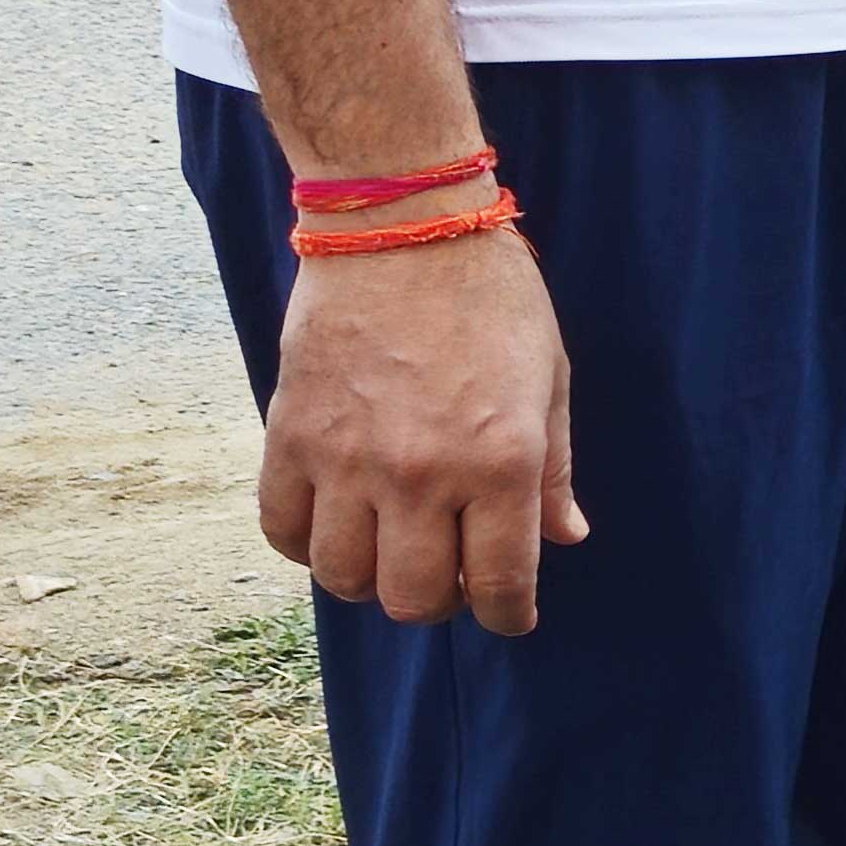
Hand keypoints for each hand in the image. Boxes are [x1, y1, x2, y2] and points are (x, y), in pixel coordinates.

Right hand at [263, 230, 576, 634]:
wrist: (402, 229)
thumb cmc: (492, 299)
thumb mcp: (551, 381)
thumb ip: (554, 471)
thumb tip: (562, 538)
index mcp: (500, 461)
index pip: (499, 583)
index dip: (507, 615)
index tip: (507, 616)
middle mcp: (420, 474)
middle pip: (412, 597)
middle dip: (437, 603)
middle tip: (448, 578)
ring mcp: (347, 460)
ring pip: (344, 577)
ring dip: (370, 580)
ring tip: (391, 552)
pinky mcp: (289, 438)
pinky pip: (282, 530)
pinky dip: (306, 546)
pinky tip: (333, 527)